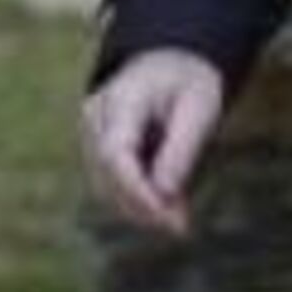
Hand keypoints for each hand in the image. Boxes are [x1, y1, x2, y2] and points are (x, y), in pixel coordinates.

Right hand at [79, 46, 224, 237]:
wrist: (171, 61)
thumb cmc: (190, 82)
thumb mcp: (200, 109)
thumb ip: (182, 149)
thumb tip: (166, 194)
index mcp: (121, 100)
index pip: (116, 155)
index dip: (138, 191)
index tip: (167, 218)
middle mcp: (96, 118)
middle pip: (106, 176)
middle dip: (142, 208)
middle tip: (182, 229)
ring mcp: (91, 133)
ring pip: (106, 185)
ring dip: (140, 209)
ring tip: (181, 222)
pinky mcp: (99, 148)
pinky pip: (114, 182)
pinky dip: (140, 199)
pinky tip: (171, 210)